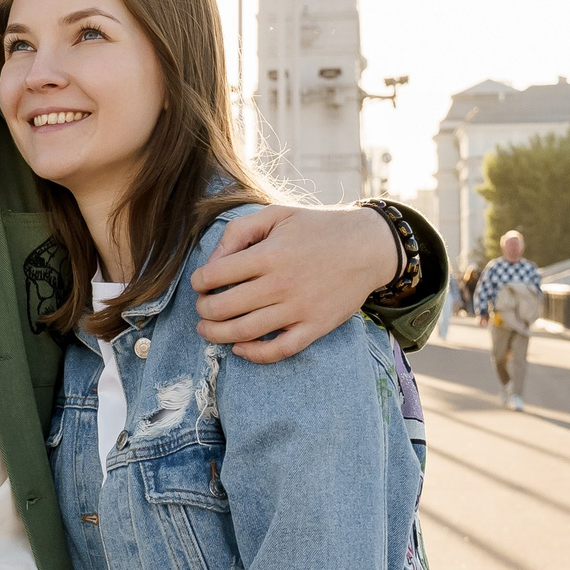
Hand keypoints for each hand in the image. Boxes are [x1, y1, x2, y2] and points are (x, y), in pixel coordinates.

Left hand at [191, 203, 398, 363]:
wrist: (370, 246)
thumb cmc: (319, 228)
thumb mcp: (277, 214)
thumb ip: (239, 231)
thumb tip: (213, 259)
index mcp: (269, 254)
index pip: (215, 275)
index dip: (199, 281)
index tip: (201, 283)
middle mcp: (281, 284)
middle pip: (224, 308)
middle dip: (203, 311)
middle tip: (202, 308)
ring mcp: (299, 309)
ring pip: (245, 332)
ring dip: (217, 335)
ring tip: (207, 330)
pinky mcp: (316, 327)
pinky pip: (279, 350)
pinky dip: (254, 354)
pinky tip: (240, 348)